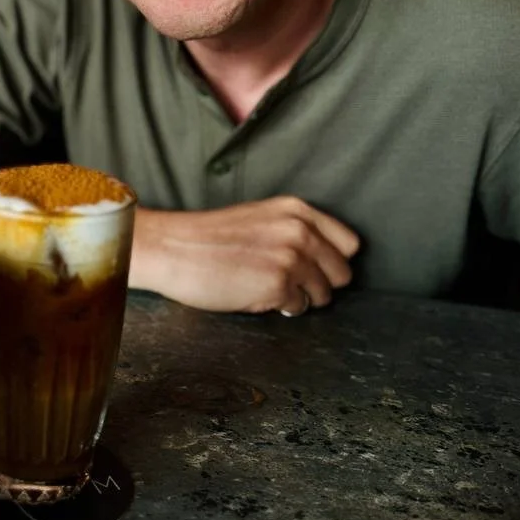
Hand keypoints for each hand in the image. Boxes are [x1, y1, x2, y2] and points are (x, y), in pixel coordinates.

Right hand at [129, 196, 359, 314]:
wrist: (171, 248)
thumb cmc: (206, 237)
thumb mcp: (259, 218)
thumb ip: (291, 231)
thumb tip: (318, 260)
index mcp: (296, 210)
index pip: (348, 243)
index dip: (332, 259)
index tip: (315, 267)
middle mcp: (299, 231)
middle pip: (342, 272)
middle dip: (320, 282)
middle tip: (292, 284)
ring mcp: (291, 259)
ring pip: (323, 294)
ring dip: (301, 297)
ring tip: (271, 290)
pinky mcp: (278, 285)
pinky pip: (298, 308)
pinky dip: (281, 308)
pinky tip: (257, 296)